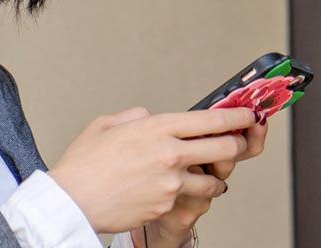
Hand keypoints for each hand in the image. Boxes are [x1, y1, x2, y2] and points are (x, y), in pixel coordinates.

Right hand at [47, 106, 256, 233]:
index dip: (236, 116)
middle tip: (238, 142)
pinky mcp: (168, 205)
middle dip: (237, 145)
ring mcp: (171, 182)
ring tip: (207, 174)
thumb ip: (135, 118)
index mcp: (155, 128)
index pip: (210, 119)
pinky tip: (175, 190)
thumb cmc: (84, 163)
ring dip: (215, 177)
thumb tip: (150, 119)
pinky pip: (190, 198)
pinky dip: (189, 194)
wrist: (73, 200)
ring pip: (214, 181)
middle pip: (224, 148)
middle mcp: (169, 153)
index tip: (247, 115)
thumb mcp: (105, 124)